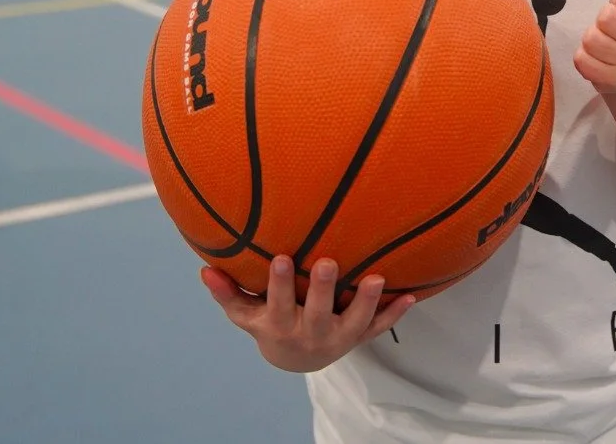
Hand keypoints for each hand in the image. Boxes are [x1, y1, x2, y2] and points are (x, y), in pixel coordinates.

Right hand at [200, 255, 414, 372]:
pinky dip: (394, 314)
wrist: (297, 359)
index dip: (278, 284)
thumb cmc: (270, 323)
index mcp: (280, 326)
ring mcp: (337, 337)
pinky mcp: (358, 337)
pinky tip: (410, 296)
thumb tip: (205, 270)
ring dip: (366, 302)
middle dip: (321, 289)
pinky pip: (378, 328)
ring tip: (377, 278)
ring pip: (353, 323)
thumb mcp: (247, 314)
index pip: (277, 304)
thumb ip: (228, 293)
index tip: (280, 257)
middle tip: (326, 262)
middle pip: (316, 313)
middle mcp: (310, 334)